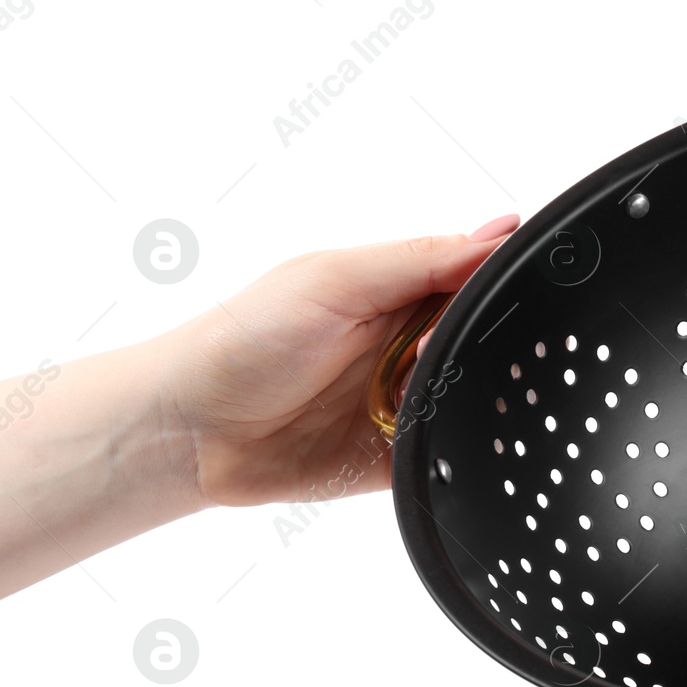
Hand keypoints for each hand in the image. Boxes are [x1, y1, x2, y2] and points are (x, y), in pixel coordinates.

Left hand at [161, 215, 519, 507]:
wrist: (189, 431)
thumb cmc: (242, 340)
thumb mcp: (334, 280)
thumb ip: (419, 260)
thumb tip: (497, 234)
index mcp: (397, 287)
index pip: (475, 275)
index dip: (487, 287)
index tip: (474, 303)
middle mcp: (409, 341)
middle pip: (483, 337)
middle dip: (468, 346)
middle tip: (417, 356)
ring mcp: (408, 398)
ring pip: (476, 394)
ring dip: (458, 394)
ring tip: (403, 394)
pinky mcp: (404, 452)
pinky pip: (453, 449)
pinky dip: (453, 443)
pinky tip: (421, 430)